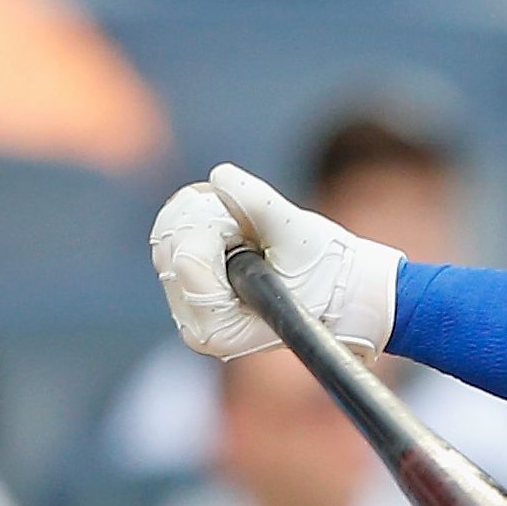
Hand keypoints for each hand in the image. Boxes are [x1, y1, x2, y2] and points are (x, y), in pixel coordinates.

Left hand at [149, 163, 401, 360]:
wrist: (341, 290)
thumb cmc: (327, 275)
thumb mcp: (300, 238)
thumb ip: (260, 206)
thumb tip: (220, 175)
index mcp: (218, 329)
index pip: (188, 259)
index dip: (219, 228)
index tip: (250, 232)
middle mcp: (195, 324)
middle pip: (169, 246)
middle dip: (209, 221)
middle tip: (248, 226)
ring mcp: (187, 306)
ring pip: (166, 236)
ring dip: (204, 216)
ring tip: (245, 229)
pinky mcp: (187, 287)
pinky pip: (170, 235)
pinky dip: (198, 216)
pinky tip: (229, 224)